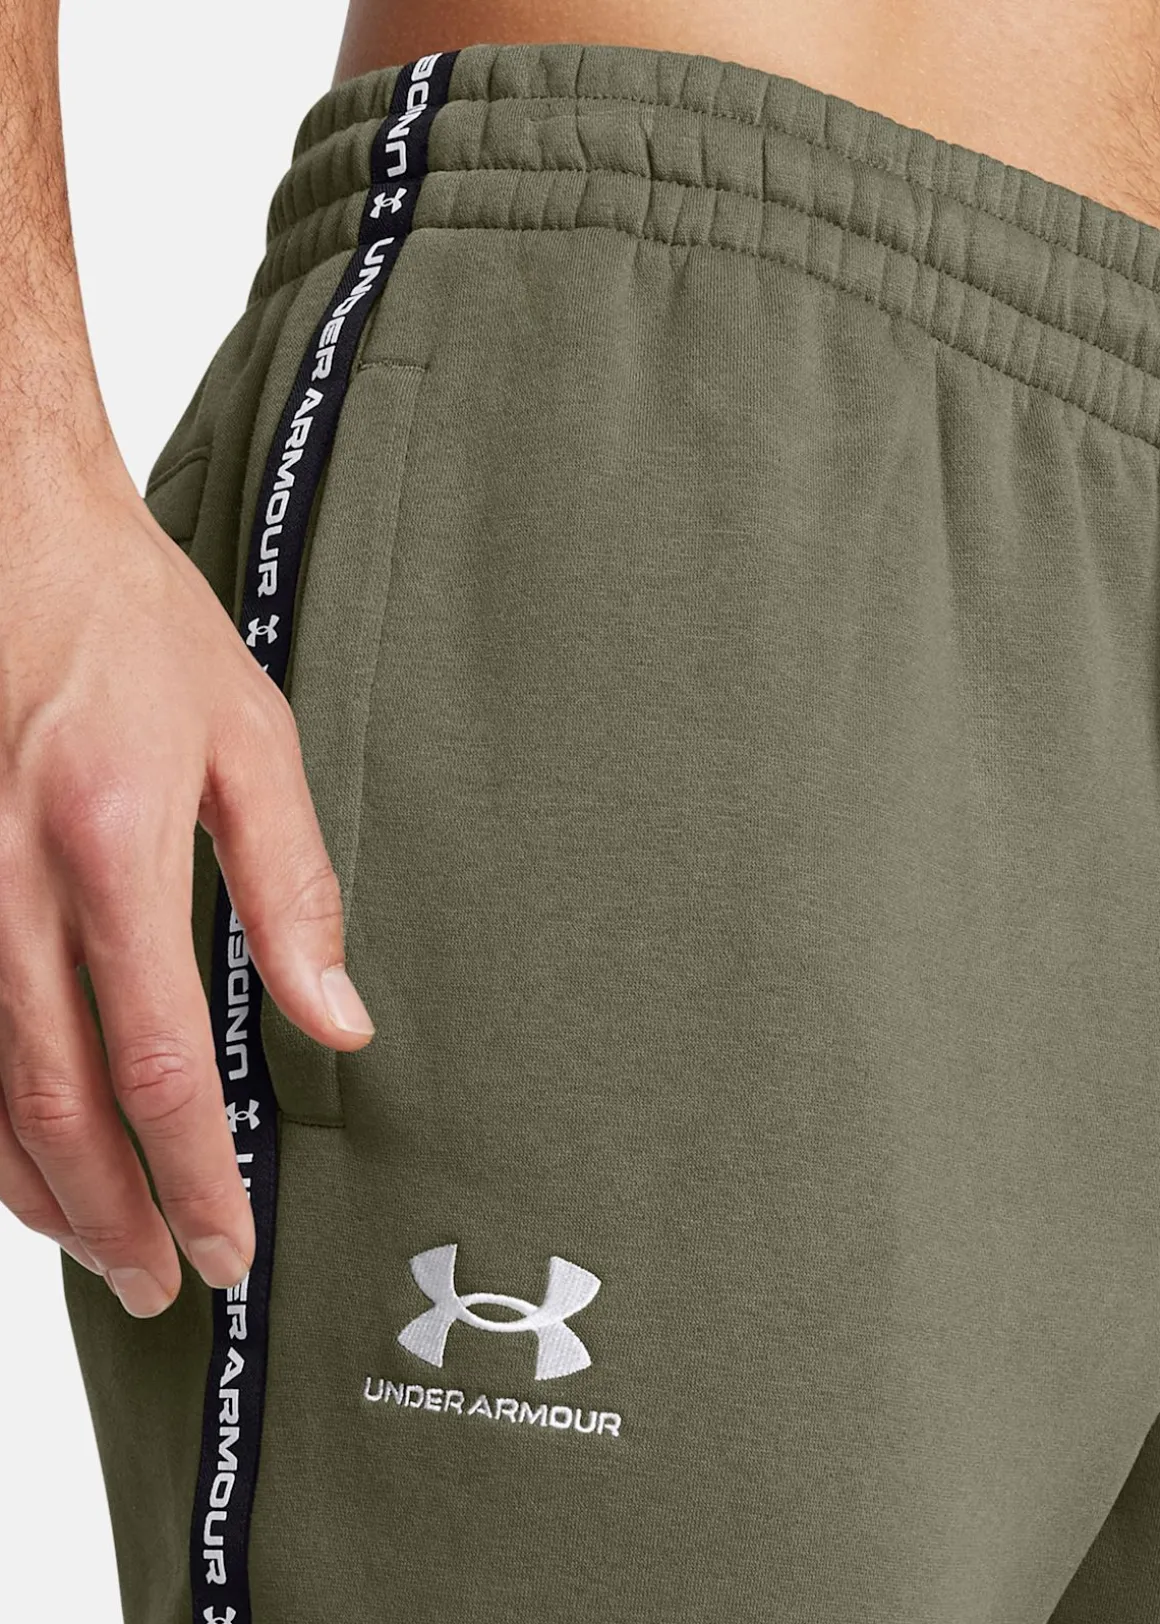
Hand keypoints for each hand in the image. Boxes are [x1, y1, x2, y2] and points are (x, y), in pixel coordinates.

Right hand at [0, 449, 373, 1315]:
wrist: (5, 535)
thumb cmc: (130, 627)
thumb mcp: (247, 737)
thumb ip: (293, 887)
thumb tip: (338, 1019)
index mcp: (111, 842)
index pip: (160, 1060)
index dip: (195, 1172)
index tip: (228, 1243)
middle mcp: (8, 881)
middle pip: (57, 1100)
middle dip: (114, 1212)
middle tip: (162, 1285)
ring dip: (38, 1187)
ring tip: (96, 1249)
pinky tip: (14, 1160)